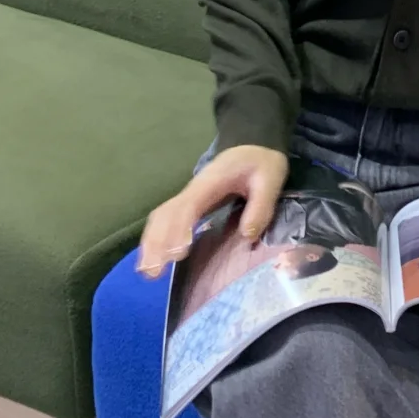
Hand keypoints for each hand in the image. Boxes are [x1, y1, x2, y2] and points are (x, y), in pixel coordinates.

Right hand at [136, 145, 289, 279]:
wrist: (254, 145)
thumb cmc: (260, 162)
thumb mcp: (270, 179)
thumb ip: (261, 206)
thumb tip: (246, 235)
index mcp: (212, 182)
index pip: (189, 206)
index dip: (180, 229)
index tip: (177, 254)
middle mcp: (194, 189)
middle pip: (166, 213)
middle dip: (157, 242)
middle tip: (154, 272)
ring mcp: (189, 195)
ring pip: (161, 216)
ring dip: (152, 242)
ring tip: (148, 271)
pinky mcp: (190, 203)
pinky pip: (166, 218)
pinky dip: (156, 237)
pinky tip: (153, 258)